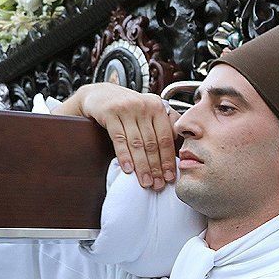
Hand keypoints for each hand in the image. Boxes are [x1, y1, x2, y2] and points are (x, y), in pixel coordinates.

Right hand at [54, 83, 179, 189]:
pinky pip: (118, 139)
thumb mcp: (148, 110)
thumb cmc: (128, 107)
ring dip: (142, 166)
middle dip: (156, 167)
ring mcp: (127, 108)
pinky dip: (124, 156)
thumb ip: (164, 124)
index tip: (170, 176)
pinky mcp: (110, 113)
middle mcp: (144, 106)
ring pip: (137, 143)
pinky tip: (128, 169)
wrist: (100, 94)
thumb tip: (178, 145)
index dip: (168, 160)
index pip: (165, 138)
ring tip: (145, 182)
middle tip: (158, 184)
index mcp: (157, 107)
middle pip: (152, 143)